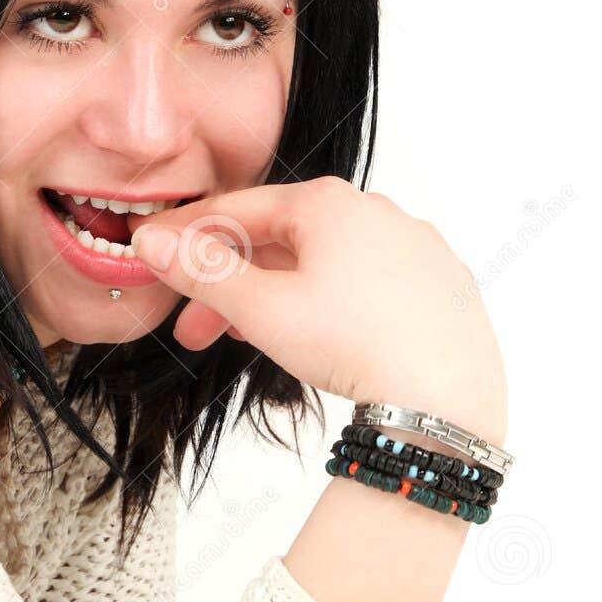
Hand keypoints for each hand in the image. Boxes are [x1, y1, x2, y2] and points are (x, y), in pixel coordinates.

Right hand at [130, 177, 507, 442]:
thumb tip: (153, 241)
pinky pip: (370, 283)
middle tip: (195, 332)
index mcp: (329, 203)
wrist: (447, 397)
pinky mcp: (442, 285)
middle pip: (283, 241)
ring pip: (327, 263)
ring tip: (249, 340)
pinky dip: (331, 303)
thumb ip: (203, 271)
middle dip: (231, 285)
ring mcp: (415, 247)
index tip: (155, 254)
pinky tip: (318, 337)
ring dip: (277, 296)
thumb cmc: (355, 345)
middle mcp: (378, 211)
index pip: (240, 209)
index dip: (189, 235)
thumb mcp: (262, 309)